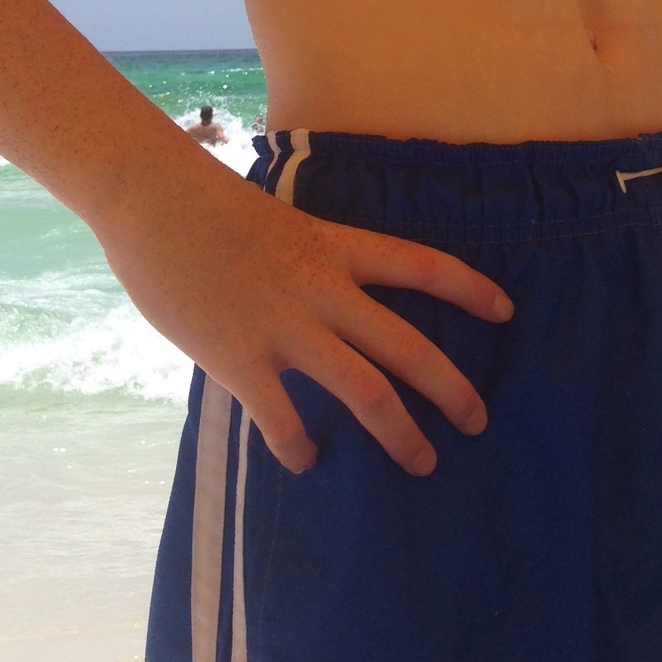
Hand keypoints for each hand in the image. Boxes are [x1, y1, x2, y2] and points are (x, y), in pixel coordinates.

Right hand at [96, 149, 512, 476]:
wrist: (154, 198)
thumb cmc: (212, 206)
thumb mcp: (283, 223)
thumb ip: (313, 265)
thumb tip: (331, 304)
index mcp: (336, 246)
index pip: (423, 265)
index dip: (471, 289)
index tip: (508, 312)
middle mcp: (323, 288)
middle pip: (408, 345)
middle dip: (451, 390)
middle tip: (477, 423)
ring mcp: (284, 326)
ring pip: (364, 391)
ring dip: (400, 434)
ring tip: (421, 463)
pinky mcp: (239, 359)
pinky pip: (282, 419)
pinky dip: (299, 447)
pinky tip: (305, 461)